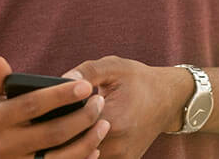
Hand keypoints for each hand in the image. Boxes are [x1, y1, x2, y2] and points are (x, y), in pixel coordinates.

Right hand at [0, 55, 110, 158]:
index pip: (33, 105)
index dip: (60, 95)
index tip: (86, 85)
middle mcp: (4, 145)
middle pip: (52, 133)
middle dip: (82, 118)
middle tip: (100, 102)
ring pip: (59, 158)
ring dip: (86, 142)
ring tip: (104, 125)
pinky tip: (95, 148)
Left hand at [62, 56, 192, 158]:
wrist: (169, 98)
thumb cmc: (139, 80)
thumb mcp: (114, 67)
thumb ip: (87, 72)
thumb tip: (60, 80)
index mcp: (114, 120)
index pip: (70, 129)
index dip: (57, 118)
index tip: (49, 109)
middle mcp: (118, 145)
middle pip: (73, 148)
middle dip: (60, 135)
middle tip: (50, 122)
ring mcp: (121, 158)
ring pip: (84, 157)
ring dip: (72, 145)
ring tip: (65, 127)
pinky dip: (86, 150)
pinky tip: (81, 135)